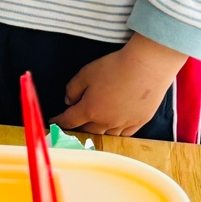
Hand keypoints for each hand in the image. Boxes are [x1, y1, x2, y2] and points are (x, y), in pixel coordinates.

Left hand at [50, 33, 189, 135]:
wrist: (146, 68)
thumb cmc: (114, 67)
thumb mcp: (85, 73)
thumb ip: (72, 89)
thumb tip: (69, 101)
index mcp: (89, 110)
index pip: (69, 121)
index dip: (59, 121)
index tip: (54, 122)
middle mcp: (106, 122)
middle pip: (88, 129)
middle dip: (78, 125)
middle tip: (75, 120)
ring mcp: (124, 124)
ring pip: (106, 133)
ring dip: (97, 129)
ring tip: (94, 123)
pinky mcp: (139, 122)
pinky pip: (124, 133)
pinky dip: (116, 131)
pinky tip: (114, 126)